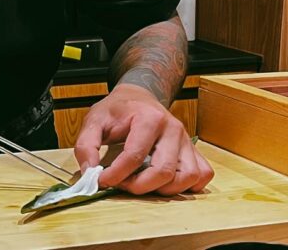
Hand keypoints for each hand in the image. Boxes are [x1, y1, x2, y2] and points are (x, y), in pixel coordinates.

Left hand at [74, 84, 213, 195]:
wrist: (139, 97)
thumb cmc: (118, 110)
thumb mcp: (95, 120)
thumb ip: (86, 145)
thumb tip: (90, 172)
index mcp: (149, 117)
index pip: (135, 155)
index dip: (116, 174)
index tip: (102, 180)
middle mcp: (173, 128)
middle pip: (163, 171)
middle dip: (139, 186)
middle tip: (122, 184)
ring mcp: (186, 140)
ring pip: (186, 177)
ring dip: (163, 189)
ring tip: (143, 183)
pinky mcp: (194, 151)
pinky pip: (201, 175)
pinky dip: (186, 186)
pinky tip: (166, 183)